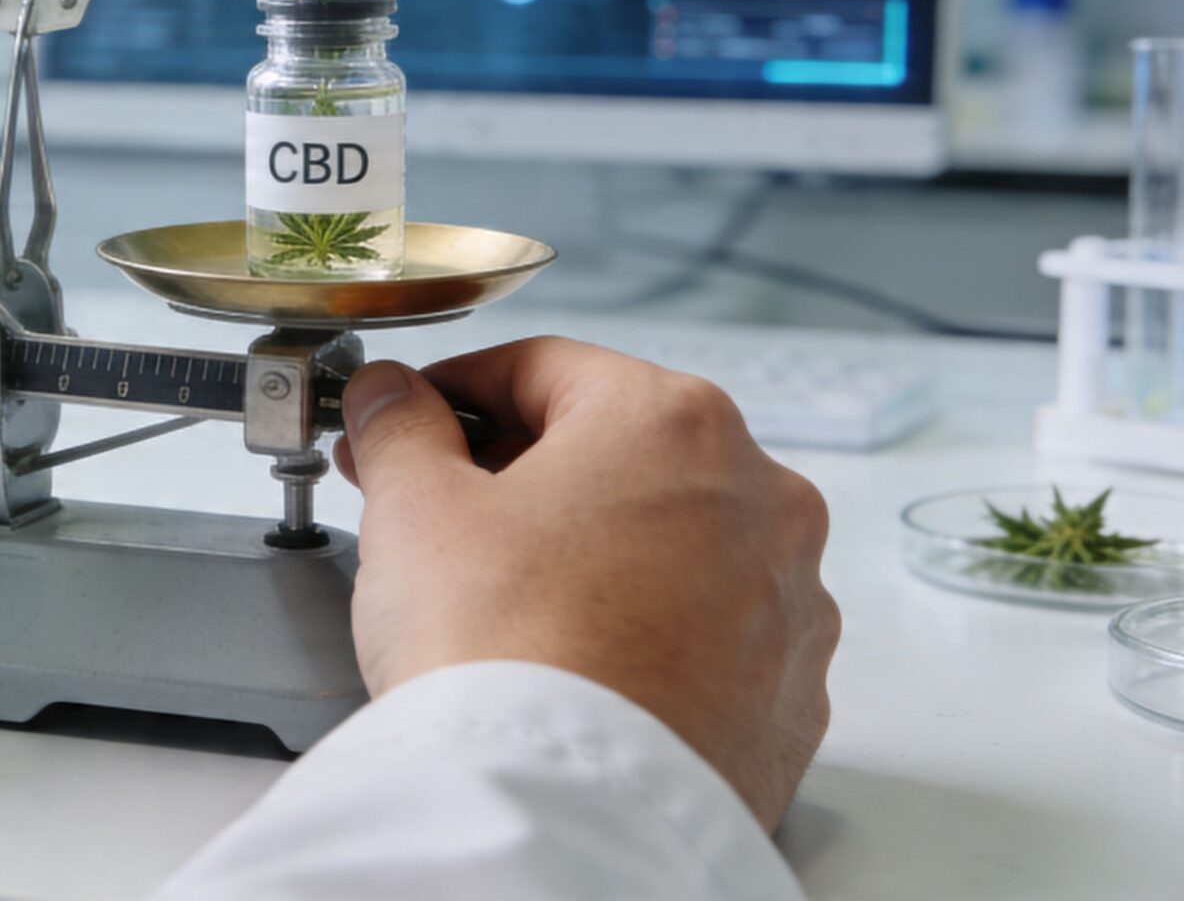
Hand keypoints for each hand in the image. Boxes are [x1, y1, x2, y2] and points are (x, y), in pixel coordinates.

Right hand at [334, 340, 836, 828]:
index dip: (453, 393)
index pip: (543, 369)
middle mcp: (759, 497)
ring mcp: (787, 601)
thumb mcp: (415, 510)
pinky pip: (707, 634)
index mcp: (672, 421)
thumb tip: (394, 398)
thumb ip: (402, 427)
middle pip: (618, 452)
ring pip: (673, 542)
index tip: (408, 424)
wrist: (567, 814)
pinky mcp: (789, 694)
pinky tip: (574, 664)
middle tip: (439, 511)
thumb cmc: (503, 652)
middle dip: (523, 475)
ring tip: (506, 602)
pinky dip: (645, 633)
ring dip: (594, 553)